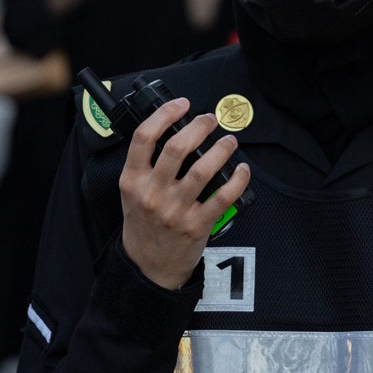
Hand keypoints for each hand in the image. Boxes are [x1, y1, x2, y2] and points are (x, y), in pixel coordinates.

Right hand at [119, 98, 250, 289]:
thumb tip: (173, 132)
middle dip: (199, 127)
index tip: (181, 105)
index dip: (165, 114)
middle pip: (177, 148)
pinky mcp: (196, 225)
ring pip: (203, 169)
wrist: (148, 266)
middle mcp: (152, 193)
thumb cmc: (143, 225)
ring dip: (221, 149)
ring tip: (228, 142)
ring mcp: (175, 210)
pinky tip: (241, 170)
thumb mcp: (131, 192)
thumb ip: (145, 165)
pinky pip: (223, 197)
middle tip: (210, 120)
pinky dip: (237, 180)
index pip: (144, 137)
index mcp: (132, 180)